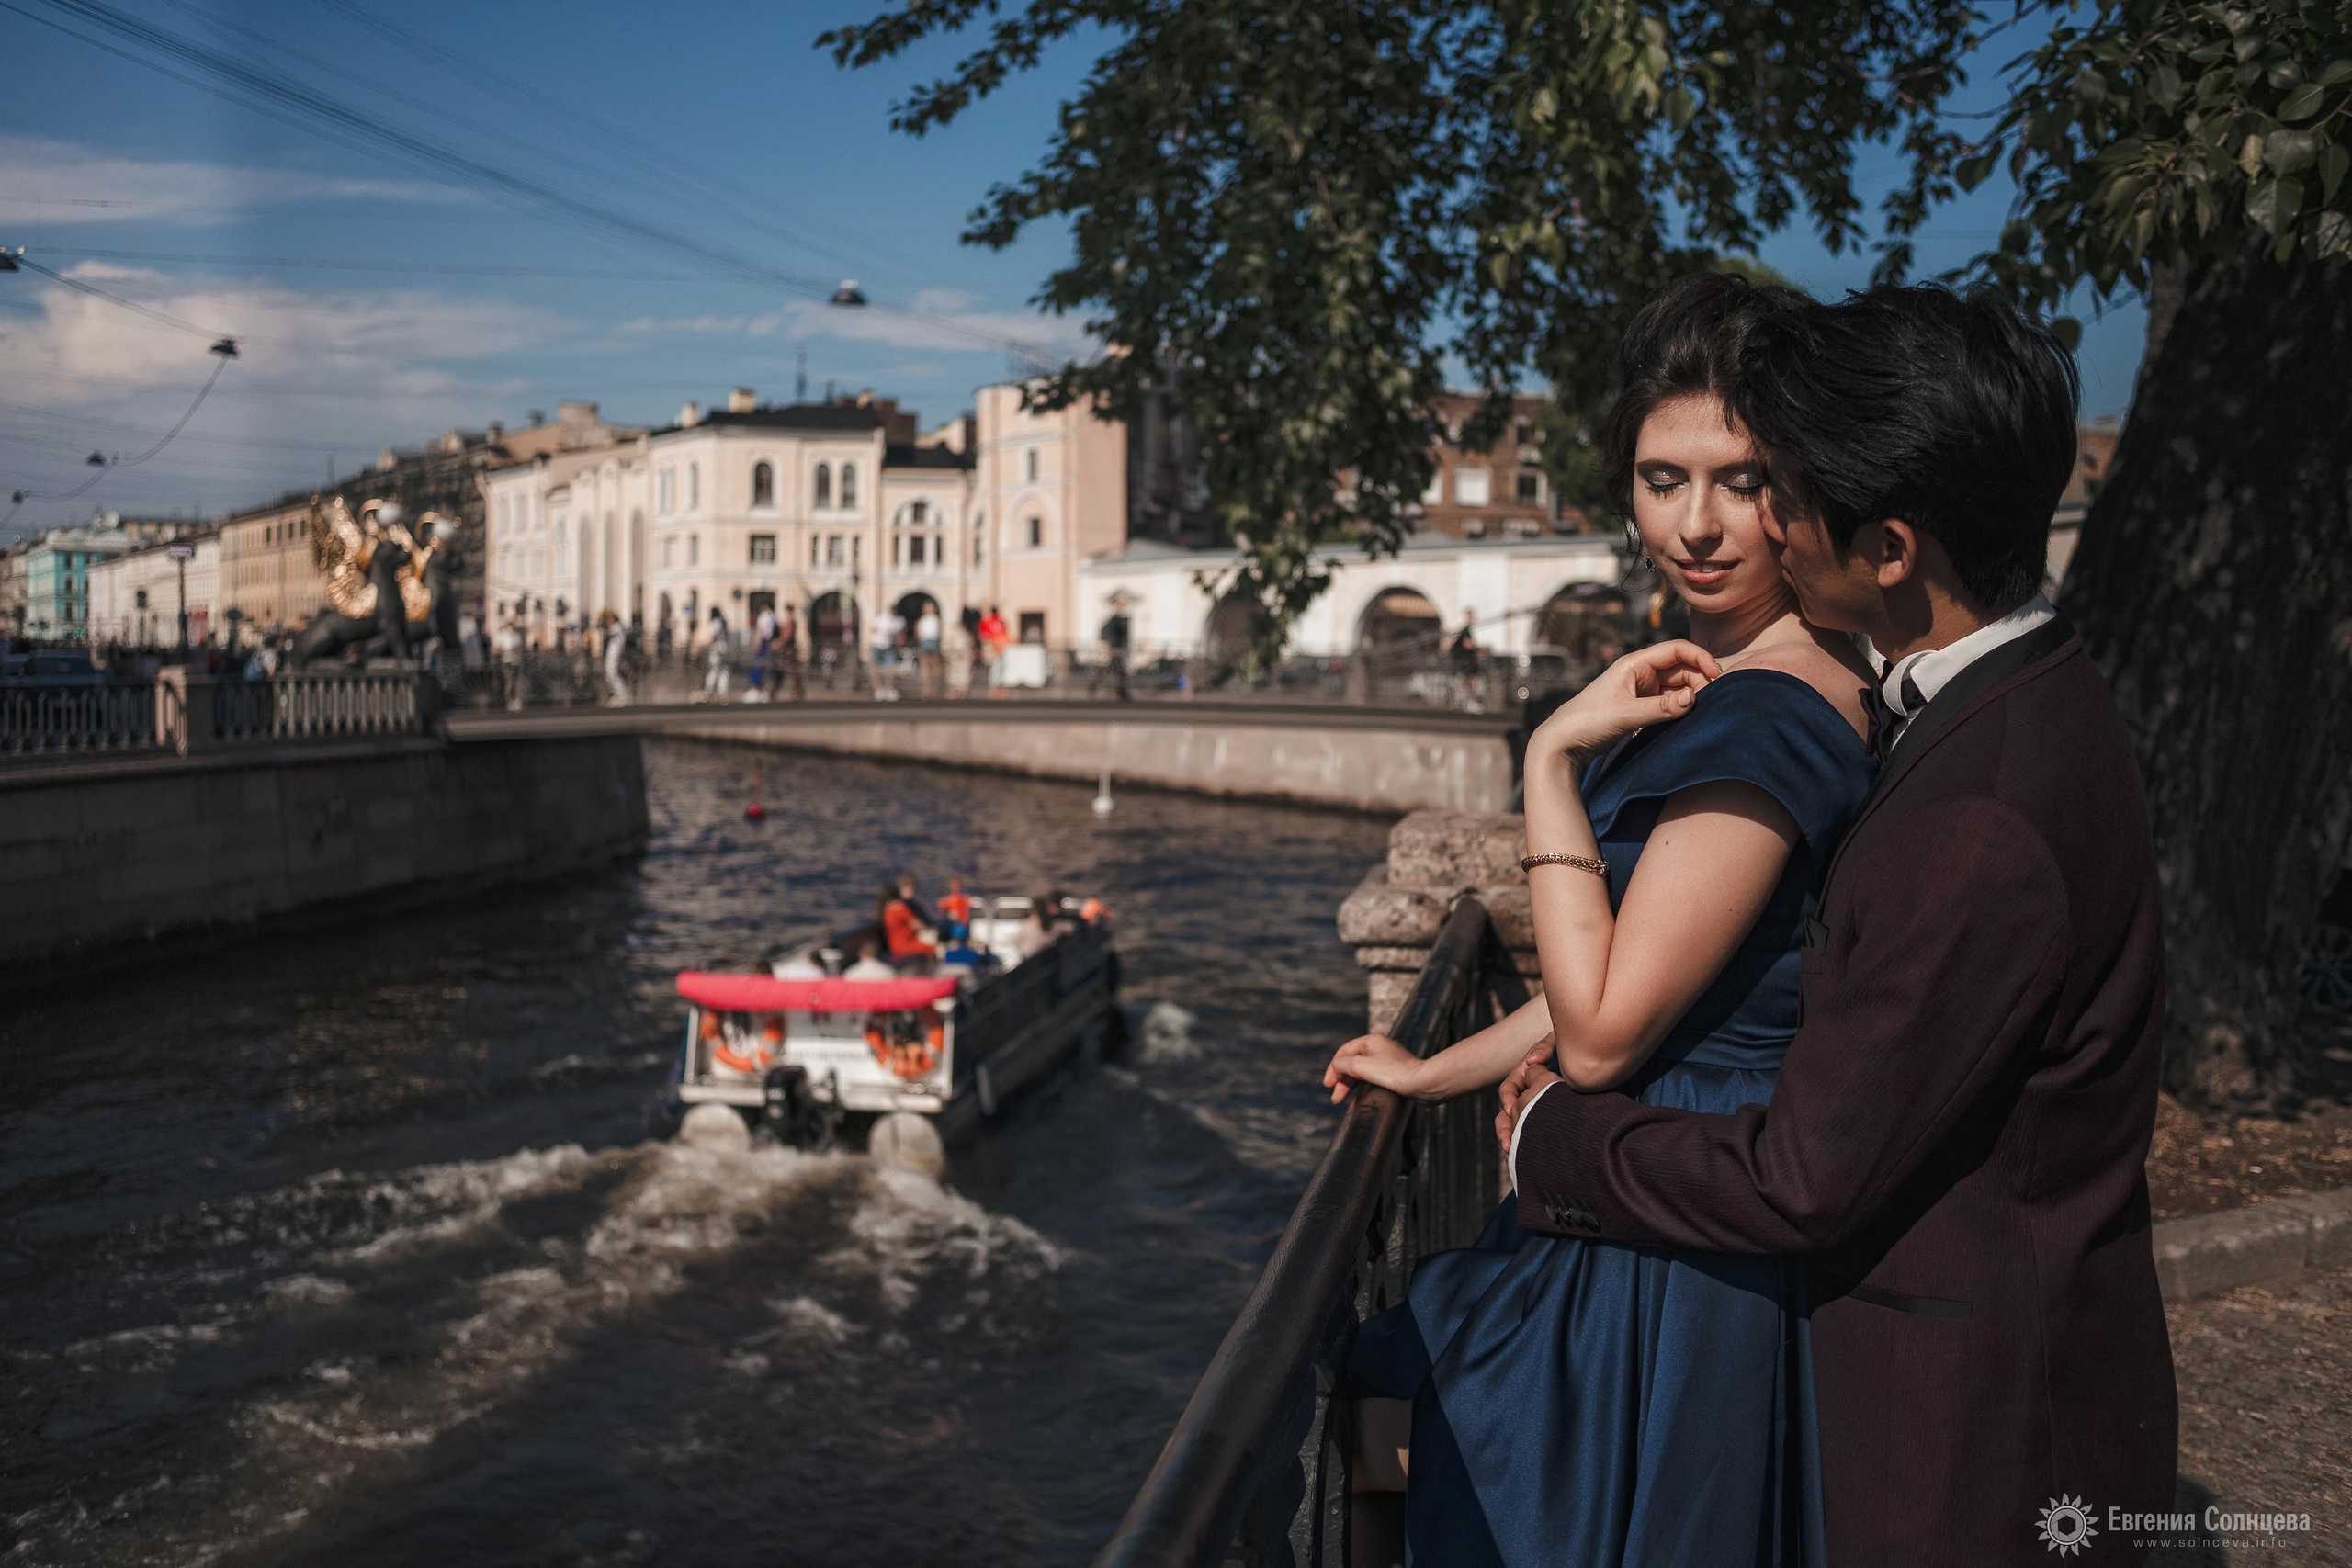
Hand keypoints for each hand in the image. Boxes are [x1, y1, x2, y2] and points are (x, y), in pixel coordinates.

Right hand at [1323, 1032, 1431, 1103]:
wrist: (1423, 1084)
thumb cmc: (1394, 1073)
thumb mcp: (1361, 1065)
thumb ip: (1342, 1064)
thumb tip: (1336, 1068)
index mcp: (1371, 1041)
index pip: (1344, 1052)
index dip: (1333, 1068)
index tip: (1328, 1085)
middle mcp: (1380, 1048)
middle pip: (1353, 1063)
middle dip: (1341, 1080)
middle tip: (1335, 1097)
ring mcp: (1388, 1062)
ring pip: (1362, 1073)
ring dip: (1350, 1086)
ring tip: (1342, 1101)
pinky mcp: (1395, 1075)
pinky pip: (1373, 1080)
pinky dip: (1363, 1089)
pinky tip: (1358, 1100)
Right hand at [1495, 1041, 1564, 1152]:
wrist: (1598, 1061)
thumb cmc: (1574, 1047)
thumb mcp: (1558, 1041)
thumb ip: (1546, 1047)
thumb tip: (1531, 1062)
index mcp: (1527, 1076)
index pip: (1509, 1088)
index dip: (1508, 1098)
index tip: (1511, 1108)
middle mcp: (1529, 1093)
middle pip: (1509, 1114)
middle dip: (1505, 1129)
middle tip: (1508, 1144)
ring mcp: (1539, 1108)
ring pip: (1519, 1127)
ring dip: (1514, 1141)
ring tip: (1514, 1155)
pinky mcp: (1550, 1121)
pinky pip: (1536, 1135)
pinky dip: (1531, 1146)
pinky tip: (1533, 1160)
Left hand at [1528, 642, 1721, 766]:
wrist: (1563, 743)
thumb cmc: (1588, 721)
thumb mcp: (1627, 714)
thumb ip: (1662, 707)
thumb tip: (1694, 699)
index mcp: (1634, 663)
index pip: (1676, 649)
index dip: (1700, 658)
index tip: (1717, 676)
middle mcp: (1641, 673)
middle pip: (1682, 668)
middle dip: (1700, 681)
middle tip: (1712, 702)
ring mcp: (1642, 690)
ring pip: (1678, 687)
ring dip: (1692, 696)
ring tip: (1703, 712)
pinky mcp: (1642, 707)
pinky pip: (1669, 702)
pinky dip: (1681, 708)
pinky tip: (1690, 718)